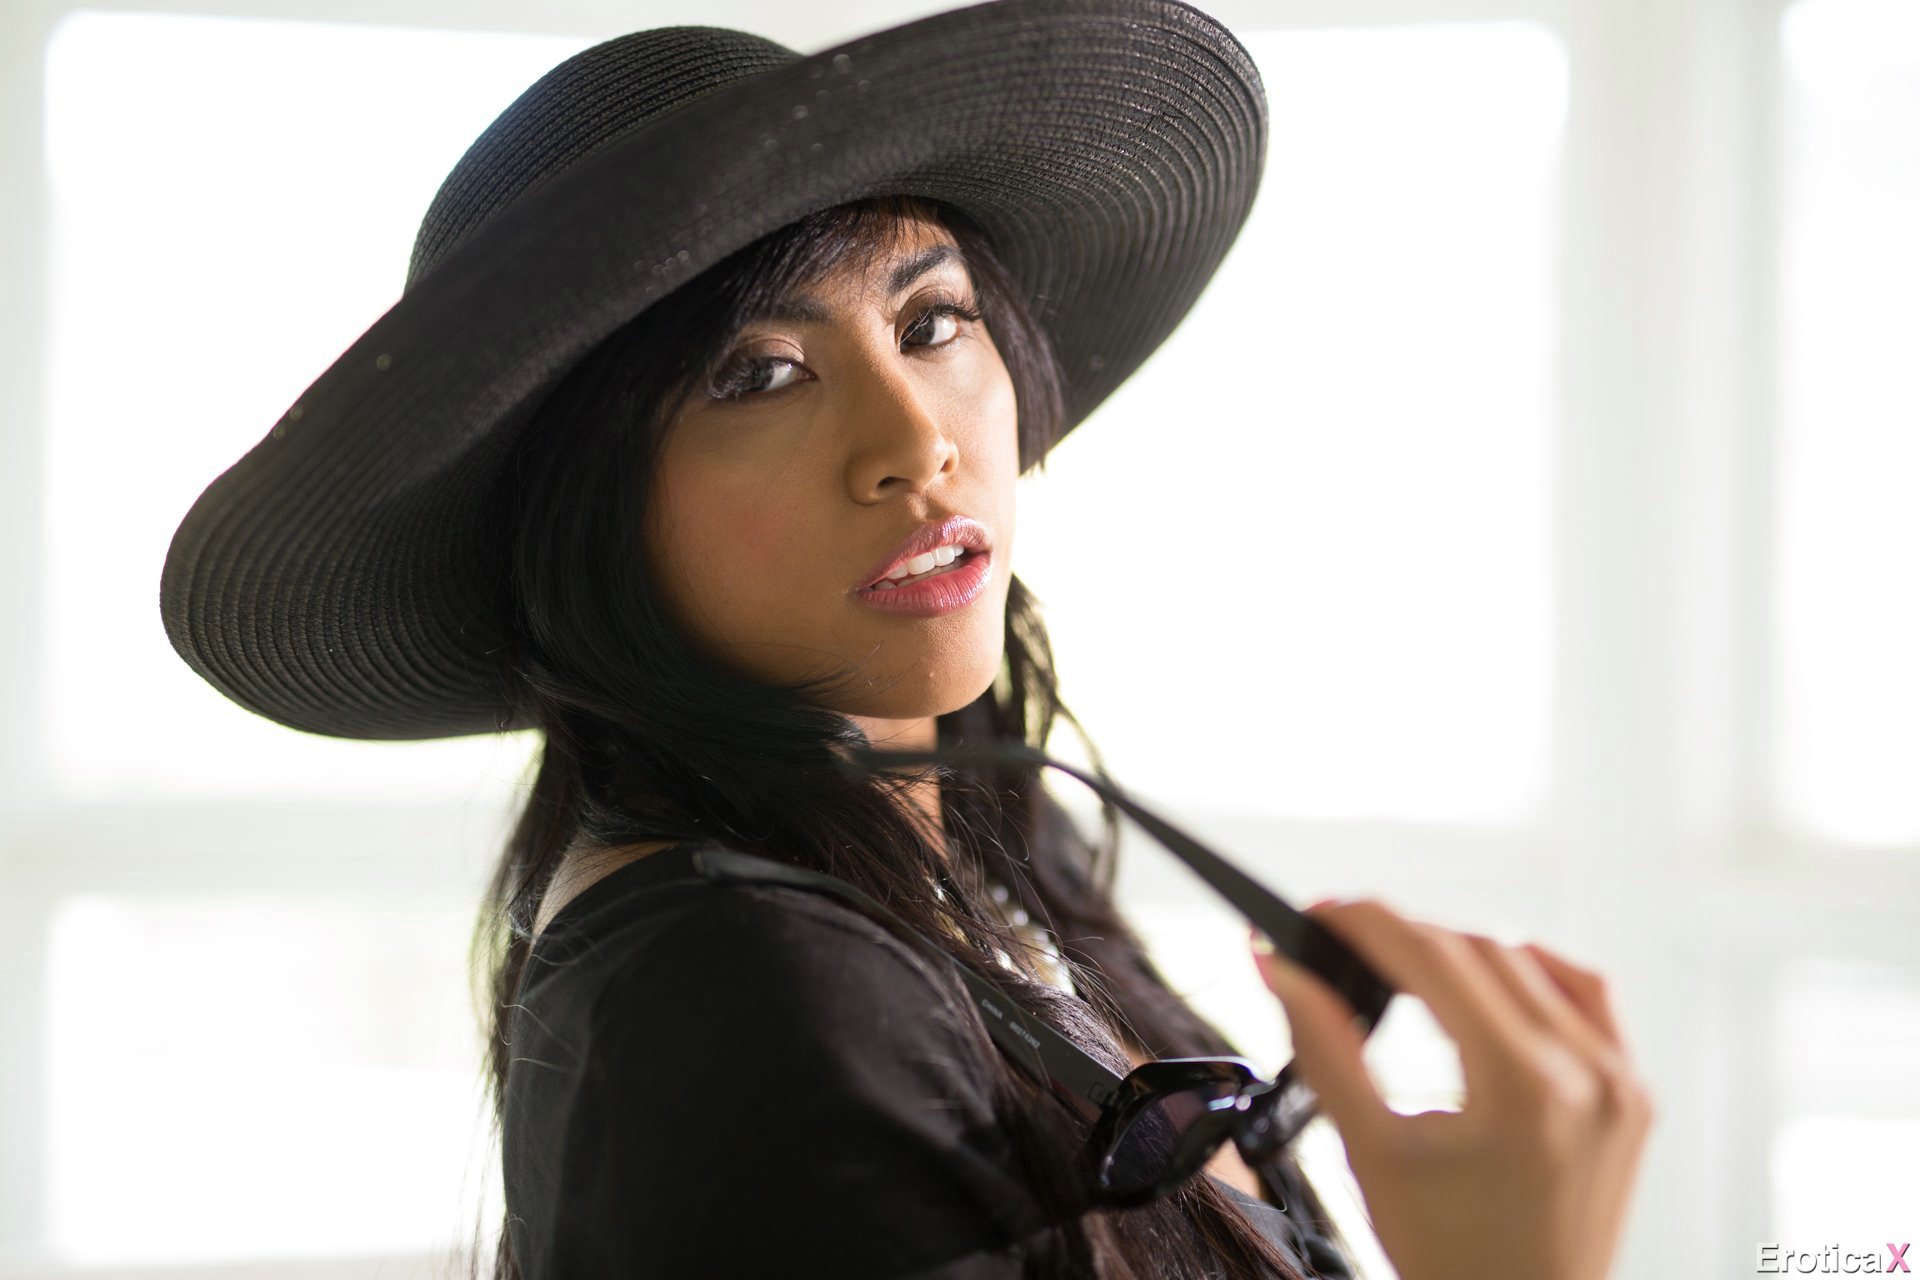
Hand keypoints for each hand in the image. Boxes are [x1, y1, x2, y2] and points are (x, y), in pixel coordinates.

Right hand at [1250, 900, 1654, 1279]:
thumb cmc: (1446, 1255)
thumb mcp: (1369, 1149)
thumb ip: (1323, 1046)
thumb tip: (1279, 967)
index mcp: (1521, 1085)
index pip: (1431, 956)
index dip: (1365, 922)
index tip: (1320, 912)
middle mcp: (1585, 1071)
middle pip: (1476, 950)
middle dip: (1402, 935)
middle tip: (1341, 940)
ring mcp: (1620, 1079)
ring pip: (1528, 962)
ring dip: (1460, 950)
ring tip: (1402, 965)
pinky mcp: (1633, 1092)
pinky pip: (1586, 995)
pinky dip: (1532, 972)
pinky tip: (1488, 982)